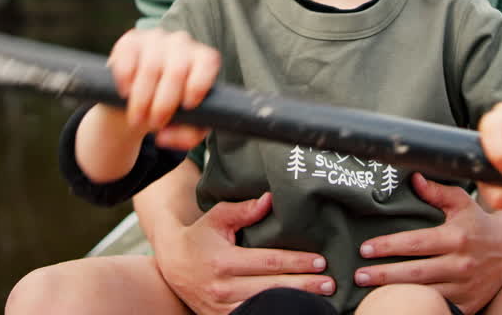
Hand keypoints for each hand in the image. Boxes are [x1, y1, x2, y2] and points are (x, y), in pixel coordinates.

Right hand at [108, 27, 219, 147]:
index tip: (187, 106)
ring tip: (137, 118)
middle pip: (177, 70)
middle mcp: (182, 43)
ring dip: (142, 98)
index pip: (207, 62)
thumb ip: (187, 136)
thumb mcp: (186, 126)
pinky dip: (126, 78)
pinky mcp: (131, 39)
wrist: (138, 99)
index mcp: (202, 59)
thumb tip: (164, 137)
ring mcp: (156, 38)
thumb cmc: (170, 110)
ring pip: (151, 67)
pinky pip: (128, 55)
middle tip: (154, 124)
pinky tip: (125, 93)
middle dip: (164, 103)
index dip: (199, 84)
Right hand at [151, 192, 333, 314]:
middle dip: (304, 286)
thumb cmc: (199, 237)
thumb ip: (243, 210)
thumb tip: (270, 199)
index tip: (320, 261)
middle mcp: (222, 288)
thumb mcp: (217, 218)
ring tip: (320, 301)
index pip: (268, 262)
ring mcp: (220, 308)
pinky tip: (292, 310)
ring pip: (264, 307)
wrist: (172, 264)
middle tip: (330, 283)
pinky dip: (272, 313)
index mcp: (224, 261)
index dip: (296, 262)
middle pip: (272, 287)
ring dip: (293, 304)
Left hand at [353, 173, 501, 313]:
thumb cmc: (478, 222)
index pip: (415, 243)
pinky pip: (441, 307)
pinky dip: (421, 306)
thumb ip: (436, 191)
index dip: (388, 246)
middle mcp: (461, 263)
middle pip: (415, 273)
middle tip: (359, 275)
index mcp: (456, 237)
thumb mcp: (461, 202)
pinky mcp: (469, 303)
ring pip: (426, 294)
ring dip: (398, 294)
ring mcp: (465, 286)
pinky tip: (402, 304)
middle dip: (384, 275)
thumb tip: (413, 177)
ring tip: (370, 293)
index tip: (365, 248)